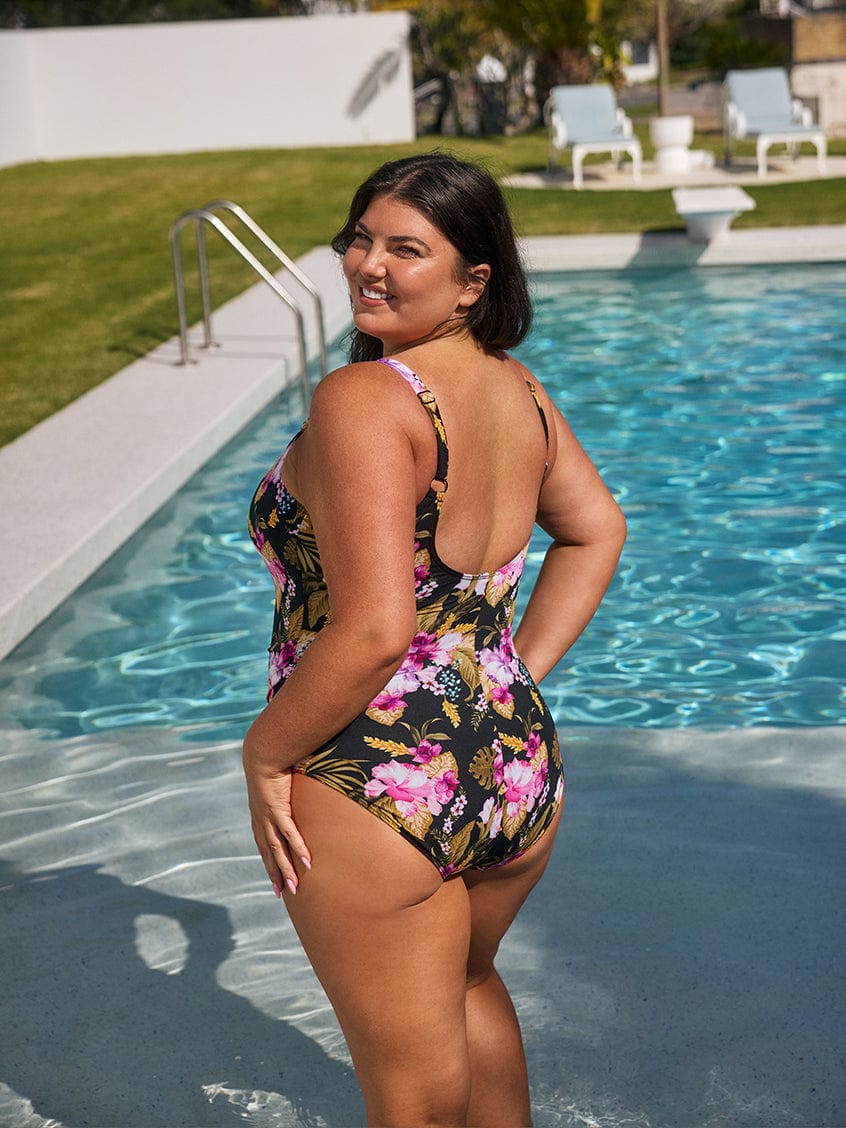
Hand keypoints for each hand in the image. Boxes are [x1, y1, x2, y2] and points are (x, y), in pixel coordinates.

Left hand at [242, 741, 310, 896]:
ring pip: (278, 849)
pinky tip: (306, 862)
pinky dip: (297, 848)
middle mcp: (261, 821)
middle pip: (269, 854)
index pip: (264, 846)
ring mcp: (268, 817)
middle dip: (276, 874)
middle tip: (283, 894)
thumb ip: (285, 795)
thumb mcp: (277, 785)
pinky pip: (290, 833)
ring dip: (286, 869)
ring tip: (295, 888)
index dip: (269, 864)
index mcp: (260, 817)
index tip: (275, 881)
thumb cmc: (273, 766)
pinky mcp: (278, 809)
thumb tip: (295, 797)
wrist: (263, 753)